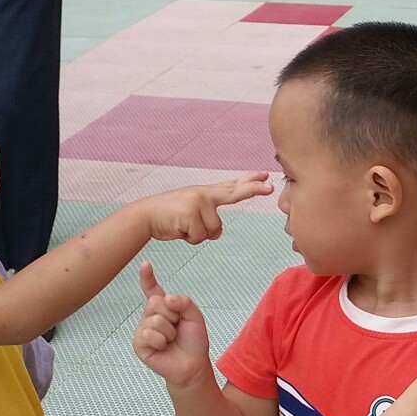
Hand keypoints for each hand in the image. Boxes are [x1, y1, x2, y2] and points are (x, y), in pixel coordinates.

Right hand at [133, 262, 213, 386]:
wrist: (193, 365)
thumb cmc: (193, 341)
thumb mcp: (195, 317)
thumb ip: (185, 302)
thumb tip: (167, 298)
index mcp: (164, 307)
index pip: (152, 290)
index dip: (147, 277)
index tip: (145, 264)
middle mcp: (150, 316)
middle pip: (156, 302)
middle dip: (172, 315)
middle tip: (177, 328)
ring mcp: (143, 329)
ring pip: (154, 320)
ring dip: (169, 331)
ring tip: (171, 340)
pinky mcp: (139, 344)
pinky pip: (148, 334)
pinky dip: (161, 341)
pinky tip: (163, 347)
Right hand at [141, 174, 272, 242]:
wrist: (145, 216)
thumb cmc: (168, 217)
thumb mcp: (190, 211)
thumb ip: (207, 216)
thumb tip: (218, 231)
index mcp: (206, 193)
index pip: (231, 186)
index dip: (249, 182)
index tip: (265, 177)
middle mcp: (204, 194)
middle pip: (234, 193)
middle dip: (253, 190)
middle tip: (271, 187)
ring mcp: (198, 202)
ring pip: (214, 231)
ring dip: (198, 235)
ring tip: (182, 227)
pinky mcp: (191, 214)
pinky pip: (201, 236)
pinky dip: (189, 238)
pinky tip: (178, 229)